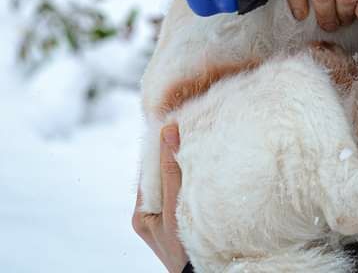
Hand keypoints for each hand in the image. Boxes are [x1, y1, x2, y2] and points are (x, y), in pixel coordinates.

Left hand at [132, 125, 188, 272]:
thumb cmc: (184, 251)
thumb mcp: (174, 208)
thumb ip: (171, 171)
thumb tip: (168, 130)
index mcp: (141, 213)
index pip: (146, 167)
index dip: (158, 144)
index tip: (172, 120)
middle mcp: (150, 214)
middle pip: (159, 172)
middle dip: (173, 151)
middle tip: (188, 126)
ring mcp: (166, 217)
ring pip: (173, 180)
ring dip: (184, 162)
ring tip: (197, 140)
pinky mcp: (181, 217)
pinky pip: (184, 189)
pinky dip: (192, 176)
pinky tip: (203, 164)